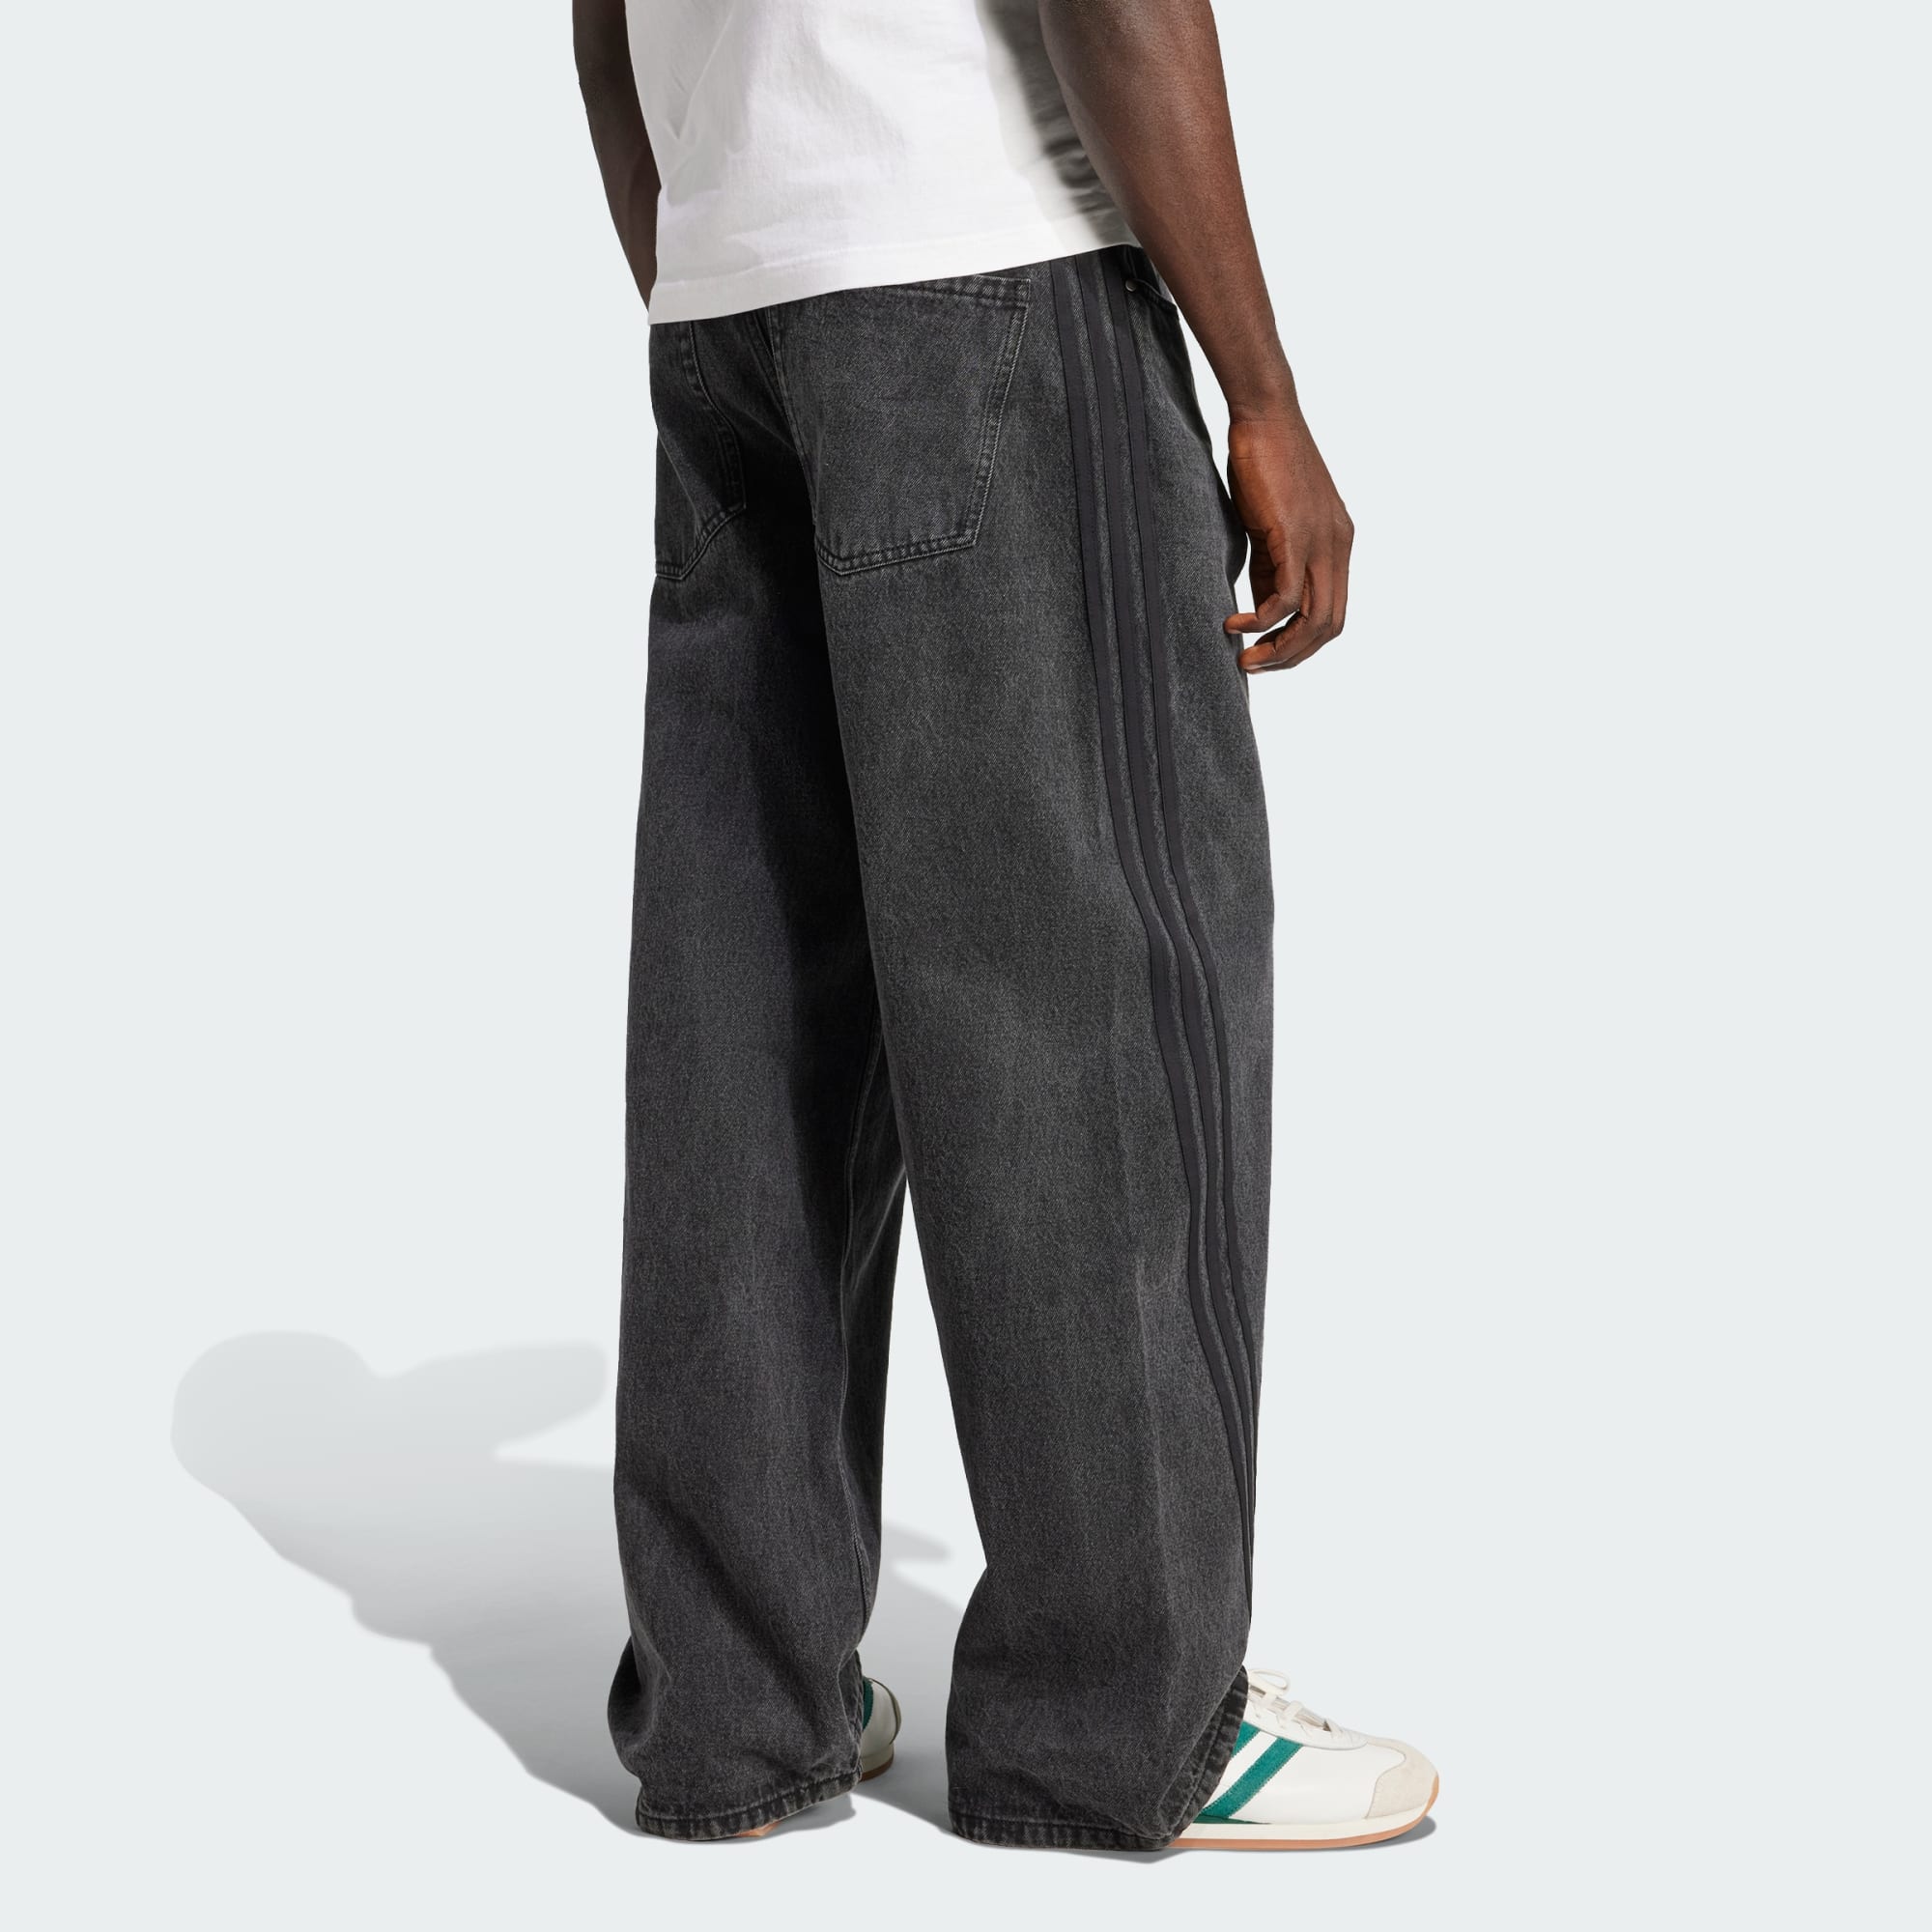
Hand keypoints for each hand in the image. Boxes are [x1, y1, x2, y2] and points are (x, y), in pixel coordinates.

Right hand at [1224, 413, 1353, 672]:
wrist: (1264, 415)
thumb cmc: (1262, 463)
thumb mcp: (1271, 525)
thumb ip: (1272, 565)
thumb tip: (1262, 606)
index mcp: (1337, 544)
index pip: (1332, 613)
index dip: (1302, 644)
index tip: (1267, 653)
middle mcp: (1338, 546)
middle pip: (1329, 627)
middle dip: (1292, 657)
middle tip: (1254, 667)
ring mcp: (1321, 542)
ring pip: (1314, 620)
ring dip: (1279, 650)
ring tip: (1245, 658)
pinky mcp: (1296, 536)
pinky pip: (1288, 597)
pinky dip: (1263, 621)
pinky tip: (1236, 624)